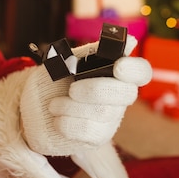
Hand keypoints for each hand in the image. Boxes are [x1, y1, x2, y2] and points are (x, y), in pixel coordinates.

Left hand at [19, 36, 151, 155]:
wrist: (37, 104)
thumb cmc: (58, 78)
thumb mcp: (70, 60)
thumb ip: (94, 52)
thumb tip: (129, 41)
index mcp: (117, 73)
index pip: (141, 71)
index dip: (134, 69)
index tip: (118, 66)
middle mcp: (120, 96)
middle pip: (125, 94)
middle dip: (95, 90)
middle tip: (71, 89)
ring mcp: (112, 119)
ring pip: (103, 113)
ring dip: (71, 107)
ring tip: (53, 104)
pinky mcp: (99, 137)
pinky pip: (90, 132)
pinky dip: (68, 124)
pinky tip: (57, 118)